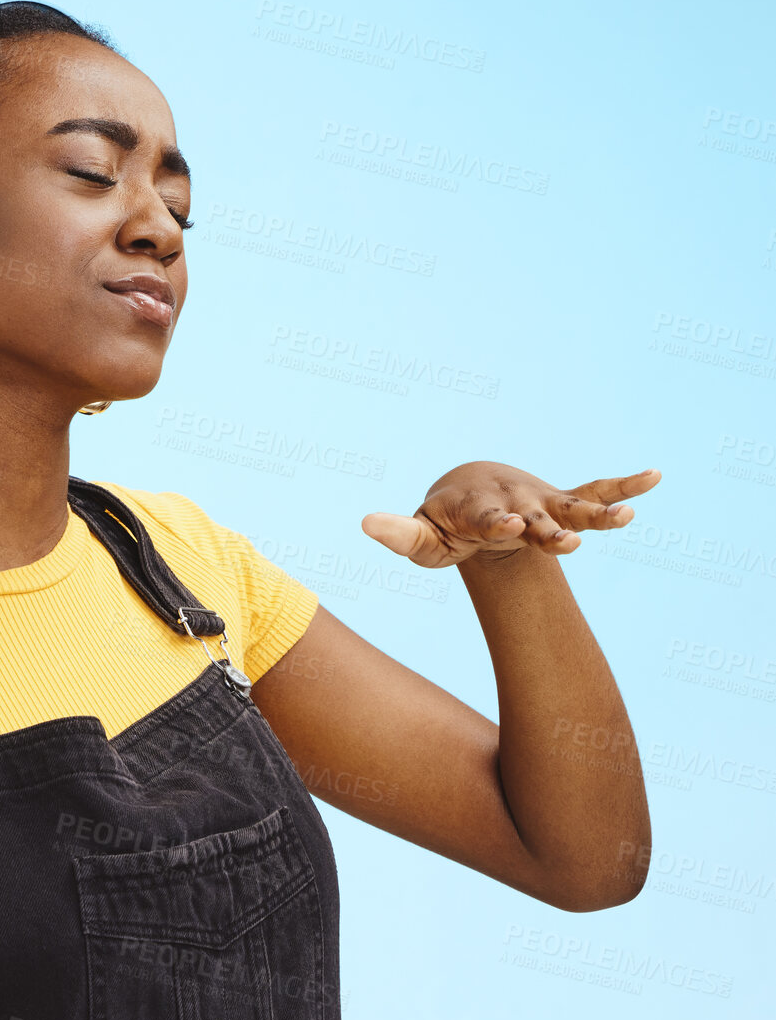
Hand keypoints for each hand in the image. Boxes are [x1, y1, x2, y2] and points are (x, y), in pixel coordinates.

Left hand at [360, 462, 661, 567]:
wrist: (470, 494)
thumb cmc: (442, 523)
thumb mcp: (419, 535)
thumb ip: (397, 533)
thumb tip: (363, 523)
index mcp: (478, 509)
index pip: (489, 517)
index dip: (499, 521)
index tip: (511, 525)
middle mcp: (515, 501)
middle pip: (535, 517)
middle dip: (548, 530)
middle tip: (565, 543)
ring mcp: (541, 501)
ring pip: (572, 506)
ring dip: (597, 513)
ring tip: (627, 517)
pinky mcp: (561, 501)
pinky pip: (596, 490)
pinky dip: (624, 485)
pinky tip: (655, 477)